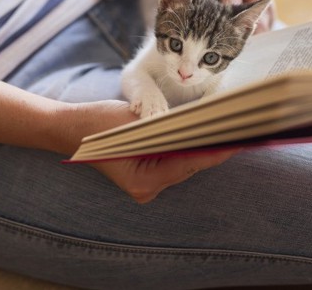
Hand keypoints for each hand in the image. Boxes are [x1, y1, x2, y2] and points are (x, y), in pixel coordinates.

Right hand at [66, 100, 239, 202]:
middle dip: (211, 146)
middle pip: (190, 165)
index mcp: (143, 181)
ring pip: (184, 164)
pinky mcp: (147, 175)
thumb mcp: (136, 122)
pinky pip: (174, 162)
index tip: (239, 140)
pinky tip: (202, 133)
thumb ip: (168, 128)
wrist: (71, 129)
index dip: (216, 150)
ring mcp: (146, 186)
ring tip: (226, 129)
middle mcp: (147, 189)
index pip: (190, 163)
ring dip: (200, 146)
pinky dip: (186, 148)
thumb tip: (203, 126)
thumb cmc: (99, 124)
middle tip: (239, 129)